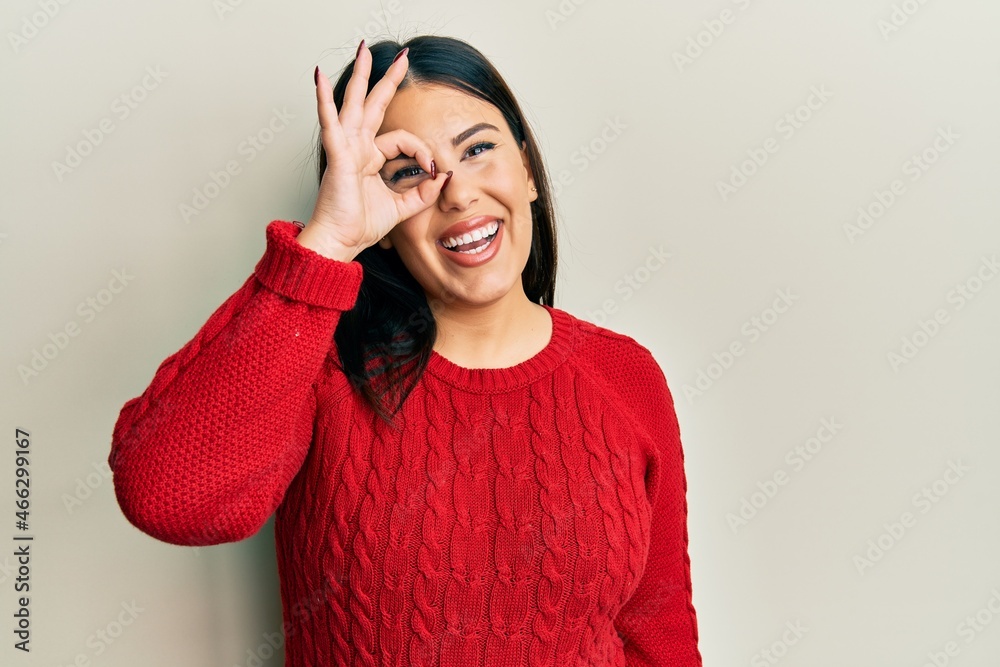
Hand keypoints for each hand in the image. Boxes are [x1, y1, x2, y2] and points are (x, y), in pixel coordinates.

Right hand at [301, 44, 448, 260]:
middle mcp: (357, 148)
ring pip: (353, 103)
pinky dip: (323, 99)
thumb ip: (423, 194)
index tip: (433, 169)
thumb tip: (444, 178)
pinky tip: (317, 77)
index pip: (402, 140)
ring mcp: (345, 148)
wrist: (340, 241)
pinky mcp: (336, 154)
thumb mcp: (402, 208)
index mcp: (370, 159)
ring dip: (359, 75)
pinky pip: (329, 121)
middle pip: (374, 105)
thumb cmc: (360, 226)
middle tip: (402, 57)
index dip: (421, 151)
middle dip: (388, 80)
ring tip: (363, 50)